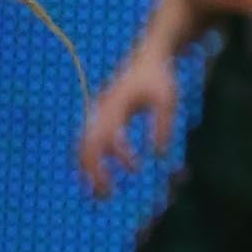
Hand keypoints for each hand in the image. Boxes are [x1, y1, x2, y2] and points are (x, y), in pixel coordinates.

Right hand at [77, 46, 182, 196]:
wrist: (150, 55)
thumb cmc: (159, 77)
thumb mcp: (167, 101)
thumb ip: (162, 126)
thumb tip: (158, 156)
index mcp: (114, 108)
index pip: (105, 141)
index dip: (113, 161)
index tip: (129, 175)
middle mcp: (101, 112)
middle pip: (86, 148)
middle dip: (93, 173)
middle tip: (104, 197)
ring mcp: (99, 112)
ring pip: (85, 146)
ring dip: (91, 169)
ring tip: (102, 191)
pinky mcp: (102, 114)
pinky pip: (92, 140)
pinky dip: (97, 158)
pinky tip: (115, 170)